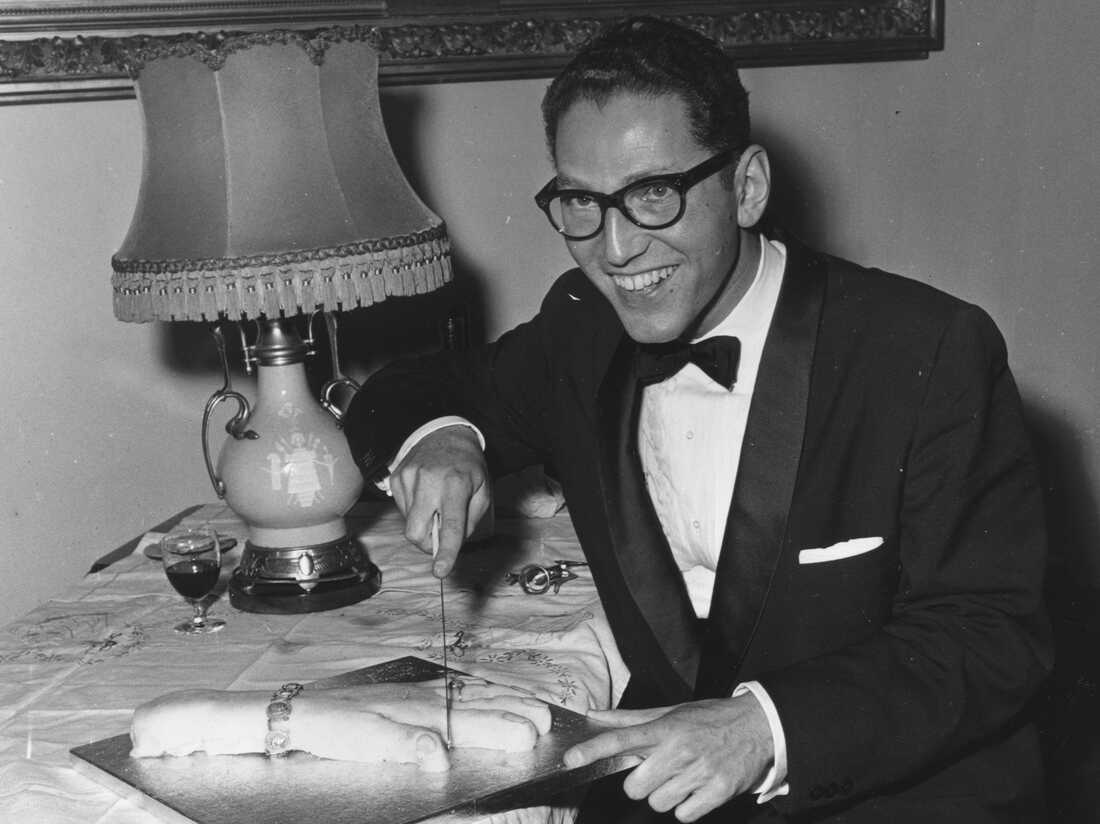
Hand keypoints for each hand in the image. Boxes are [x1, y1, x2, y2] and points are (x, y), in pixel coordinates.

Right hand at [389, 425, 490, 576]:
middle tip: (439, 536)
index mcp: (456, 484)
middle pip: (416, 532)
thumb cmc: (467, 465)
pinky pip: (402, 510)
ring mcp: (408, 479)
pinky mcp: (396, 479)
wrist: (443, 434)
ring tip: (435, 503)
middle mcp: (429, 481)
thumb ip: (470, 520)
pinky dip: (415, 511)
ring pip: (408, 524)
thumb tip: (453, 544)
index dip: (445, 551)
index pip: (450, 525)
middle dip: (427, 544)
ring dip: (423, 524)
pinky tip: (425, 495)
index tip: (440, 570)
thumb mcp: (483, 490)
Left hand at [563, 695, 773, 821]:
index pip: (621, 738)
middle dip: (642, 783)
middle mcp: (679, 750)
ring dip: (666, 794)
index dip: (593, 750)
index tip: (571, 759)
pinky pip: (683, 815)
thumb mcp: (671, 712)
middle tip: (659, 769)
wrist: (758, 726)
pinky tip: (697, 788)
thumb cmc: (709, 719)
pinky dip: (687, 806)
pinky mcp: (718, 792)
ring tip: (683, 775)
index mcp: (665, 728)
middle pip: (635, 787)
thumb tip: (595, 716)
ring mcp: (699, 773)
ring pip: (658, 803)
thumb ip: (631, 719)